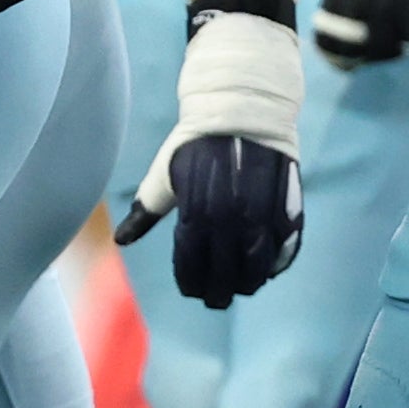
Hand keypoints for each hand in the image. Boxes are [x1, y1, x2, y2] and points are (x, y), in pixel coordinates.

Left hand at [114, 4, 304, 304]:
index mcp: (195, 209)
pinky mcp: (287, 203)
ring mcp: (261, 210)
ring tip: (243, 288)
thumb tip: (121, 241)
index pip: (191, 261)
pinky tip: (268, 270)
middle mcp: (229, 214)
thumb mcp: (164, 174)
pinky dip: (278, 261)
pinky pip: (285, 244)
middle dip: (220, 290)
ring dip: (250, 281)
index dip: (191, 281)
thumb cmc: (196, 143)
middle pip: (226, 270)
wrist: (243, 108)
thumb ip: (147, 210)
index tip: (190, 291)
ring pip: (258, 263)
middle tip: (216, 299)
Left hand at [312, 0, 408, 69]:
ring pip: (390, 47)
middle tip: (370, 56)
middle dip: (365, 57)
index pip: (330, 39)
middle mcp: (366, 0)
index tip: (342, 60)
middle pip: (361, 49)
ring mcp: (397, 3)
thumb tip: (330, 27)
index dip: (335, 54)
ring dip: (391, 52)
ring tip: (394, 46)